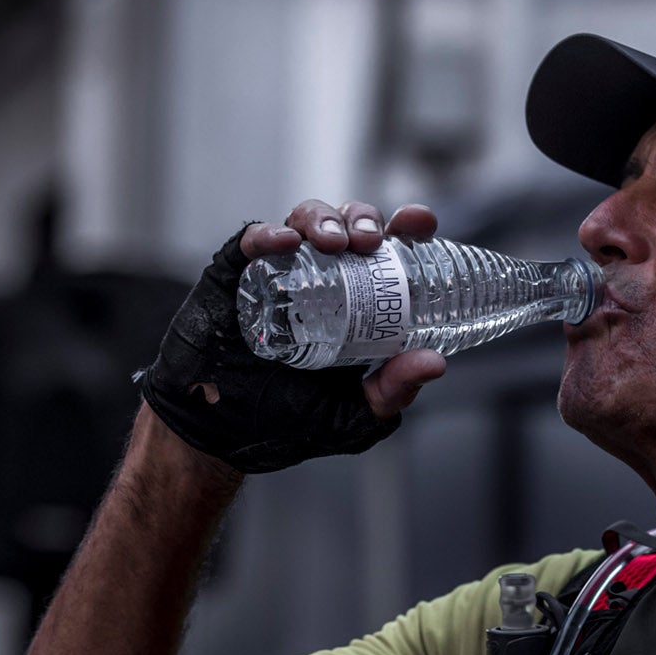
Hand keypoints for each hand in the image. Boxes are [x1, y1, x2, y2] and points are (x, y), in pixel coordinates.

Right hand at [136, 202, 446, 472]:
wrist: (220, 435)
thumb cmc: (286, 420)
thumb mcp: (351, 414)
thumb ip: (391, 391)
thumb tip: (435, 363)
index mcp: (357, 301)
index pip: (388, 252)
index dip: (407, 228)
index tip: (420, 222)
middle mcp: (321, 277)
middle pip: (349, 224)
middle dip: (364, 219)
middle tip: (370, 242)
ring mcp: (278, 272)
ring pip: (306, 220)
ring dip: (324, 220)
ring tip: (334, 243)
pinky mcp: (234, 275)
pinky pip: (252, 240)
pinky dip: (270, 234)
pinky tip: (285, 242)